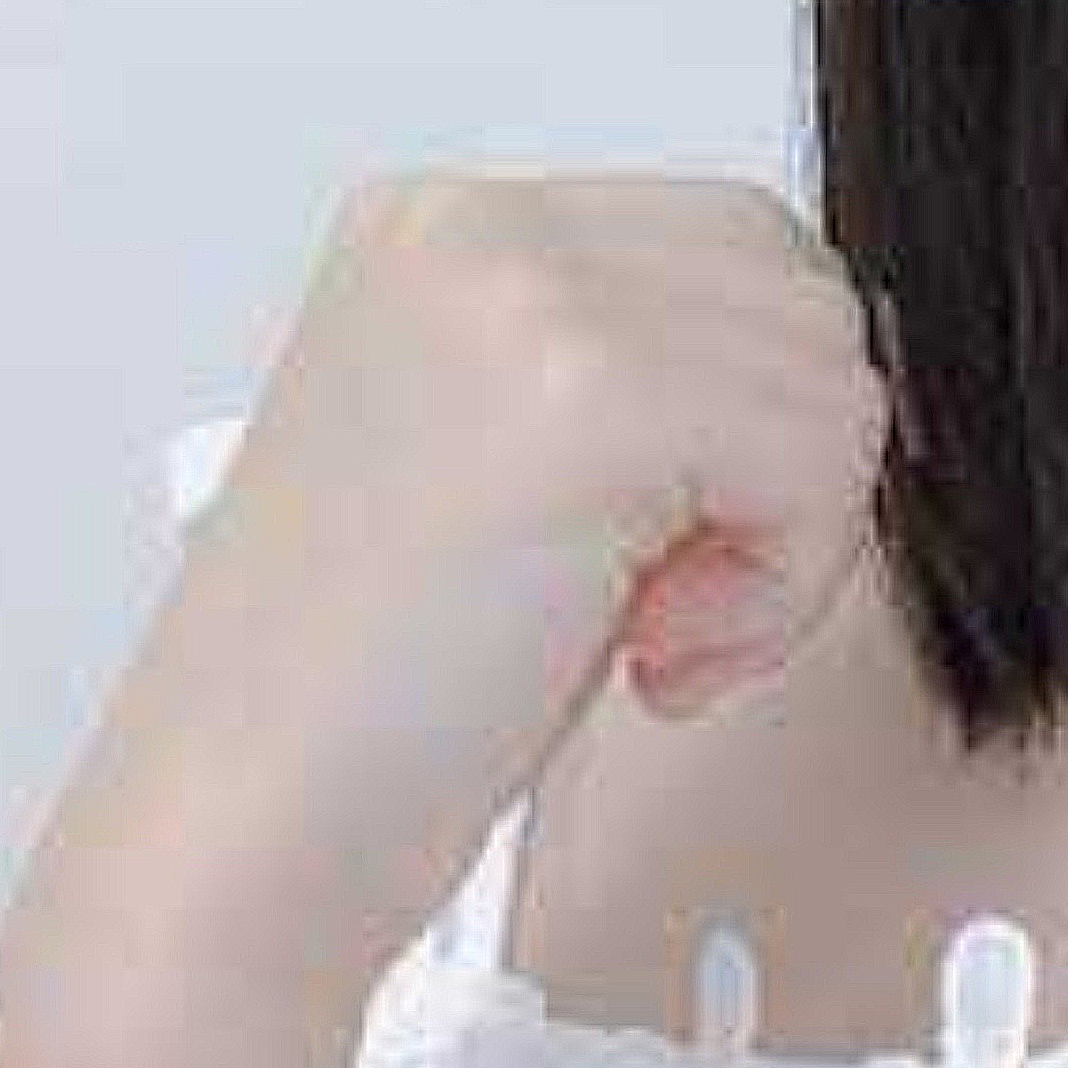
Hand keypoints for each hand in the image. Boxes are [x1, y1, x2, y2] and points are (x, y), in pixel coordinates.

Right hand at [9, 169, 899, 1062]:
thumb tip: (821, 374)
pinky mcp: (591, 393)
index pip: (728, 246)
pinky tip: (655, 659)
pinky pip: (822, 453)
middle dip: (778, 469)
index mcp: (434, 230)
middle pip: (797, 293)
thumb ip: (634, 379)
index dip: (743, 423)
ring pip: (830, 374)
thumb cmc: (359, 706)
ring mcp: (525, 293)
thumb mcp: (503, 469)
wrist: (237, 840)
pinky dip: (783, 589)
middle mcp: (468, 227)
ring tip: (643, 634)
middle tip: (659, 603)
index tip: (645, 550)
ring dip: (785, 542)